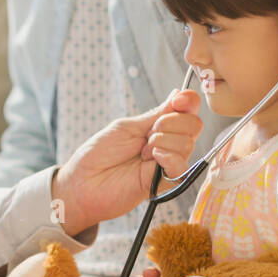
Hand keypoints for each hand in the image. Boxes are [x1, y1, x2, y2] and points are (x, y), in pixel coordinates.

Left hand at [54, 89, 202, 235]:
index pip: (188, 110)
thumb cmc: (99, 154)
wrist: (83, 183)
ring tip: (141, 152)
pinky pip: (182, 166)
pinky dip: (167, 157)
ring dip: (162, 141)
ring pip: (188, 143)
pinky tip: (150, 159)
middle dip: (171, 122)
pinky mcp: (166, 183)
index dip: (189, 101)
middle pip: (194, 124)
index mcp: (159, 127)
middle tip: (147, 133)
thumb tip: (179, 93)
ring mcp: (168, 163)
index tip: (179, 100)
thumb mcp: (127, 127)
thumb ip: (156, 114)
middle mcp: (169, 144)